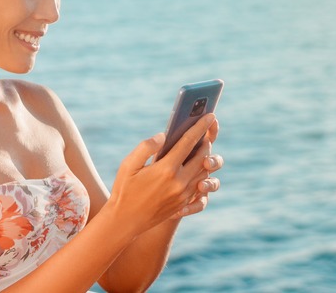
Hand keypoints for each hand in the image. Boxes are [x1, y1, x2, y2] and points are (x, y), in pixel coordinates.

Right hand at [107, 114, 220, 236]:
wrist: (125, 220)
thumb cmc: (124, 189)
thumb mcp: (128, 164)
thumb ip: (146, 147)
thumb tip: (164, 136)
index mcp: (166, 169)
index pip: (189, 142)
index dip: (201, 127)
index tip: (210, 115)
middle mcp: (179, 182)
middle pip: (202, 156)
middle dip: (205, 142)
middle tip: (203, 133)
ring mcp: (184, 194)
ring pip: (204, 171)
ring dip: (205, 158)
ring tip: (200, 149)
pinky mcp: (184, 203)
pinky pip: (200, 185)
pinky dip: (200, 173)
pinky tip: (195, 168)